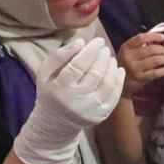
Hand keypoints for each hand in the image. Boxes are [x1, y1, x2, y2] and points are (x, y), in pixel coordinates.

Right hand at [13, 38, 125, 163]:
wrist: (56, 123)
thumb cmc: (50, 93)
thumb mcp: (44, 73)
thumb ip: (58, 56)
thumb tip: (80, 42)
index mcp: (60, 88)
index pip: (79, 65)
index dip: (91, 50)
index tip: (98, 40)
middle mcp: (77, 101)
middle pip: (95, 73)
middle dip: (102, 57)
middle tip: (104, 48)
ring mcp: (91, 109)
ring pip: (108, 83)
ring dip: (112, 67)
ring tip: (109, 58)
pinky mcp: (102, 114)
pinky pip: (115, 95)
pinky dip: (119, 80)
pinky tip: (118, 70)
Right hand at [117, 31, 163, 94]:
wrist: (116, 82)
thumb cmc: (125, 65)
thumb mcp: (127, 53)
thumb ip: (139, 46)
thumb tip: (158, 39)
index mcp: (126, 48)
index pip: (141, 38)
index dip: (154, 36)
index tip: (162, 37)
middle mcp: (129, 57)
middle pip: (151, 49)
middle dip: (161, 49)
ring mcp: (134, 68)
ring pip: (155, 60)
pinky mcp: (139, 78)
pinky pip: (155, 73)